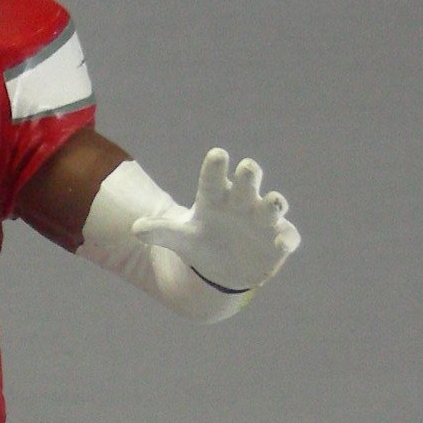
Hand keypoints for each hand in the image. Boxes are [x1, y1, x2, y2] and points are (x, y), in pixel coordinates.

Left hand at [134, 148, 298, 294]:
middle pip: (248, 182)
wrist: (224, 267)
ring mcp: (263, 219)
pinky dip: (287, 239)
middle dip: (250, 175)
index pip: (214, 178)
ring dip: (275, 203)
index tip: (218, 154)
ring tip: (274, 203)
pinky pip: (288, 236)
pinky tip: (282, 244)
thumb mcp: (180, 238)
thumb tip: (135, 228)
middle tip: (248, 168)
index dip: (216, 167)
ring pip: (273, 205)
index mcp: (216, 197)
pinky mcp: (278, 239)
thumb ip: (159, 232)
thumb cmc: (201, 243)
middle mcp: (242, 202)